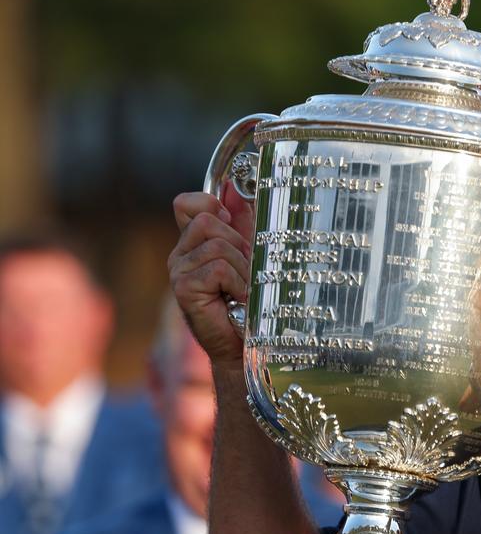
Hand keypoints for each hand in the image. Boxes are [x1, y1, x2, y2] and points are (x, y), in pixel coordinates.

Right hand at [168, 181, 254, 370]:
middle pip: (209, 221)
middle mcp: (180, 254)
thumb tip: (238, 191)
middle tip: (244, 270)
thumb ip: (242, 224)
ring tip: (242, 288)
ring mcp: (178, 271)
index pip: (186, 203)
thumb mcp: (248, 255)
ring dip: (242, 268)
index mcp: (192, 243)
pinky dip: (237, 283)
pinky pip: (218, 268)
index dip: (210, 204)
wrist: (243, 342)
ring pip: (217, 246)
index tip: (231, 224)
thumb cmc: (248, 300)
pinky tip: (236, 299)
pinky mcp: (183, 288)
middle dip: (238, 244)